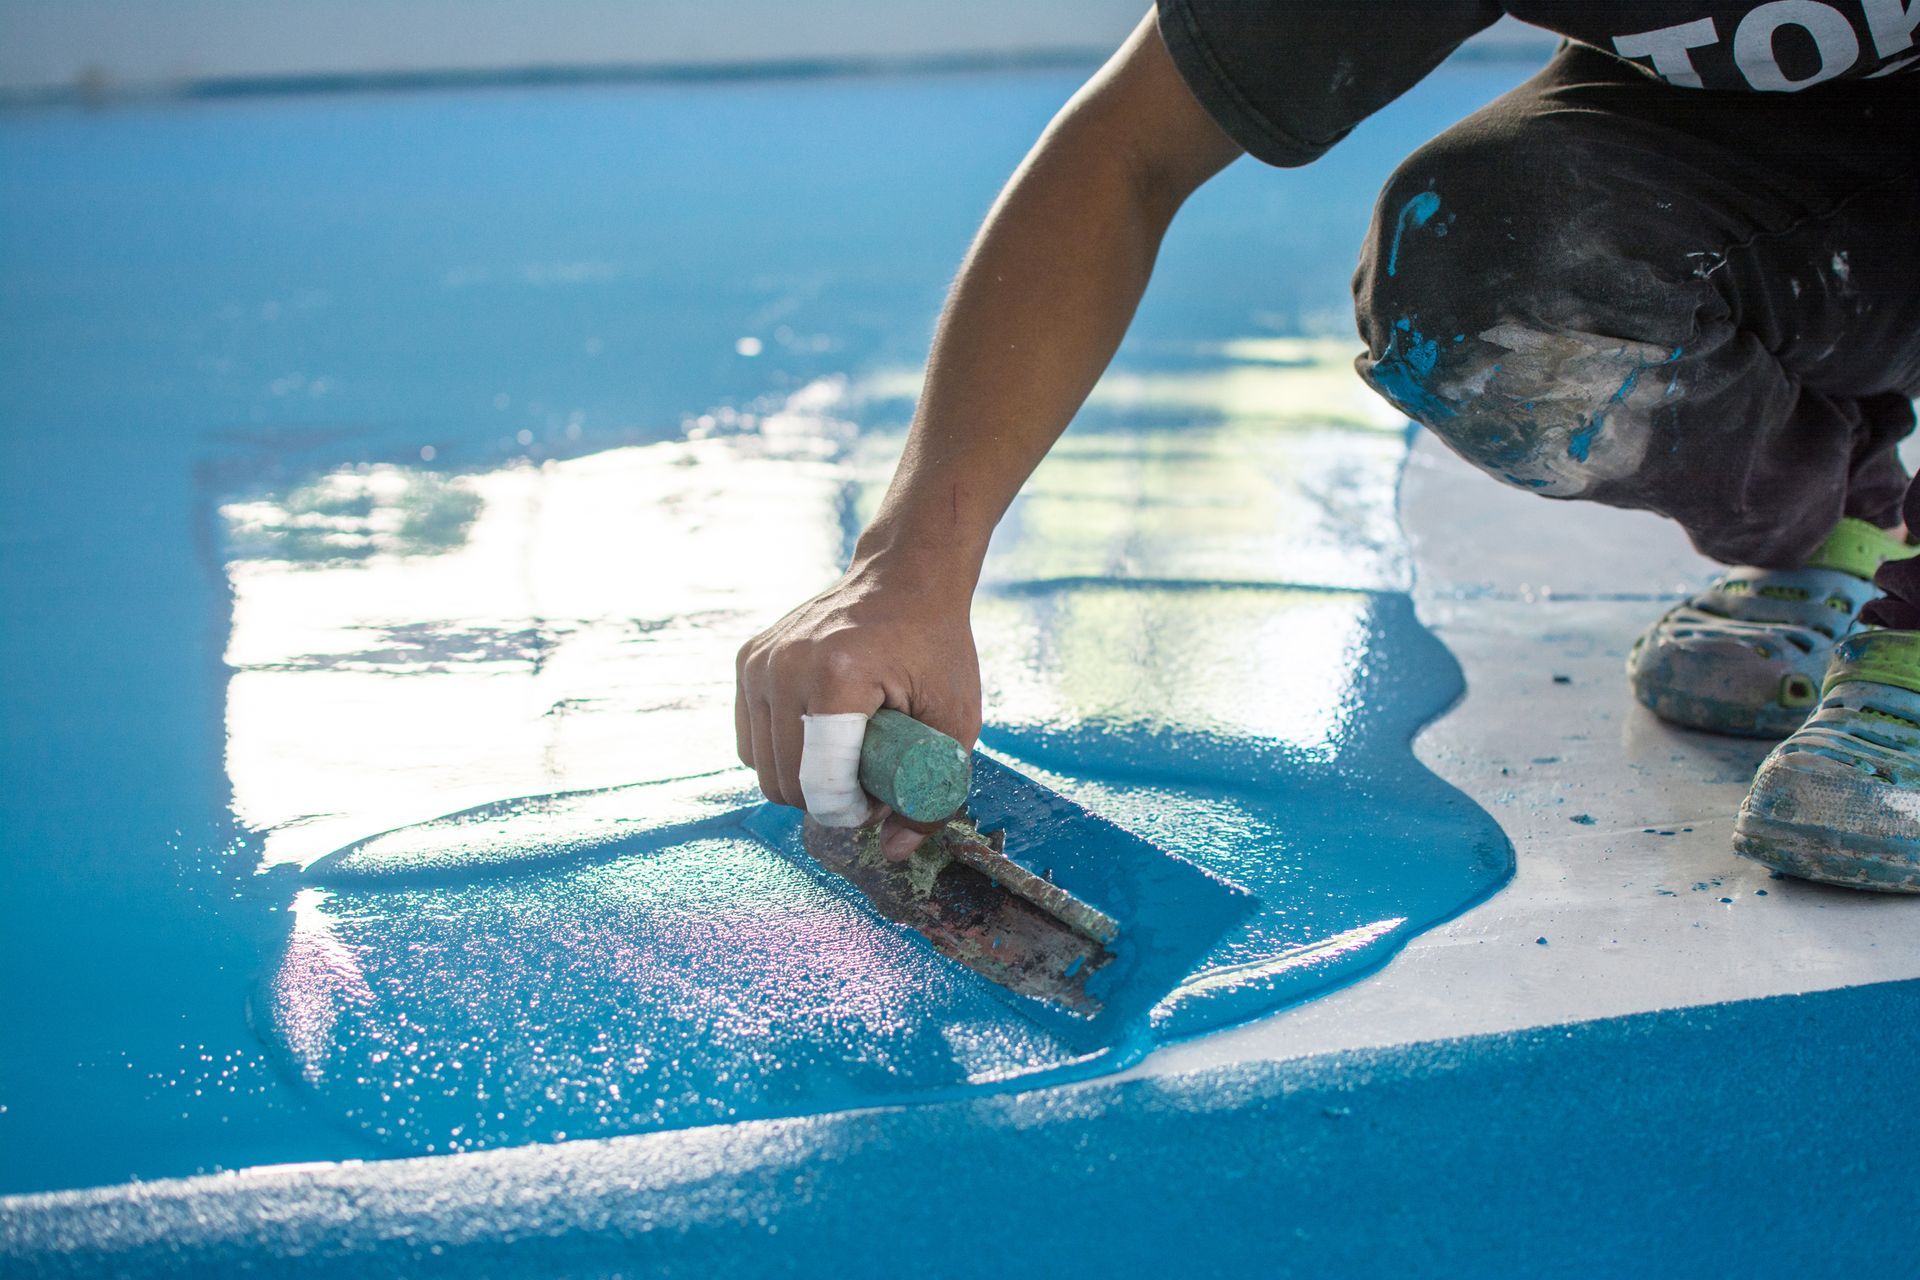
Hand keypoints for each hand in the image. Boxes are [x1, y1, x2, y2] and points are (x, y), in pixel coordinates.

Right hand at [735, 556, 981, 858]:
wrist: (906, 576)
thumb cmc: (937, 645)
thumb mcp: (955, 720)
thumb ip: (931, 796)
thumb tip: (893, 852)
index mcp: (835, 677)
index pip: (819, 782)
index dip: (849, 812)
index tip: (880, 802)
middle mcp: (785, 665)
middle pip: (783, 782)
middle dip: (825, 799)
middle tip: (867, 782)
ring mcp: (759, 660)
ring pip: (760, 766)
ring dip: (802, 779)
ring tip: (847, 758)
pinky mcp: (747, 660)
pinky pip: (750, 739)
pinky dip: (783, 753)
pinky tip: (821, 739)